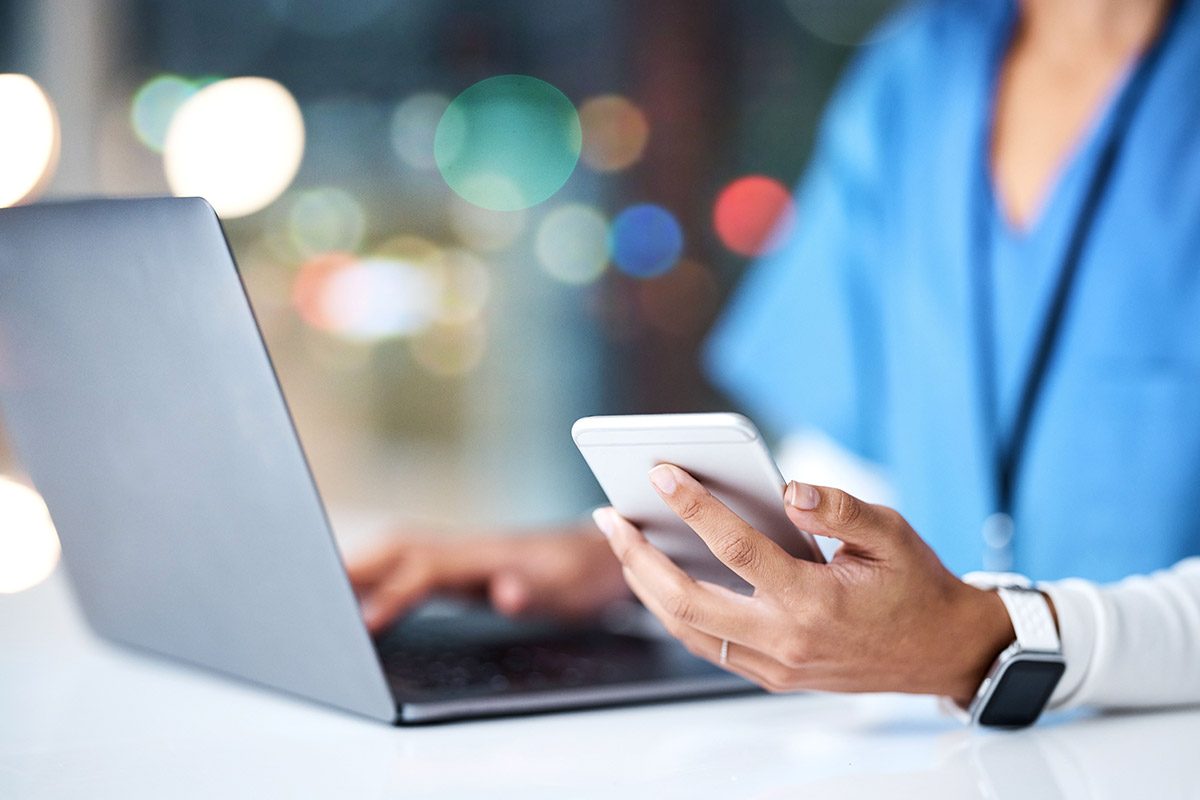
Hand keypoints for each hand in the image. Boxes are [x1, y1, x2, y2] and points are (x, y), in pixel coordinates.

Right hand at [346, 524, 629, 633]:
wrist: (601, 552)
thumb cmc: (581, 575)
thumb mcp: (566, 591)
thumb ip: (534, 592)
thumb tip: (506, 594)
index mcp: (485, 554)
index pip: (425, 571)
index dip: (392, 593)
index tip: (360, 618)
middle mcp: (466, 547)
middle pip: (398, 548)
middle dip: (354, 568)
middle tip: (310, 593)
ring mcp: (460, 551)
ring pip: (399, 549)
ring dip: (360, 564)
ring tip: (321, 590)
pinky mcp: (459, 561)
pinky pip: (408, 559)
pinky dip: (377, 570)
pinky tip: (362, 591)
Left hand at [593, 465, 1016, 702]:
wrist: (942, 651)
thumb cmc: (916, 587)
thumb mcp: (892, 534)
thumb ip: (839, 508)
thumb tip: (789, 489)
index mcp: (814, 602)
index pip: (737, 549)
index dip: (695, 506)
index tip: (661, 473)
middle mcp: (787, 640)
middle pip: (687, 601)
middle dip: (639, 557)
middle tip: (610, 516)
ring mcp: (776, 665)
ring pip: (688, 630)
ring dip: (646, 587)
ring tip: (622, 543)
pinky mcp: (772, 675)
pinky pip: (708, 644)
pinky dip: (675, 612)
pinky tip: (659, 579)